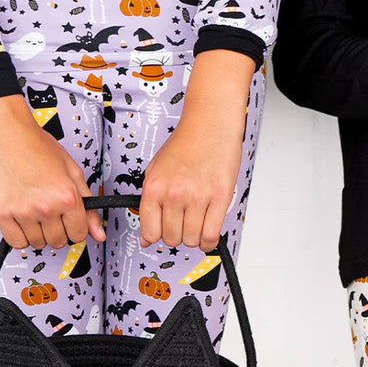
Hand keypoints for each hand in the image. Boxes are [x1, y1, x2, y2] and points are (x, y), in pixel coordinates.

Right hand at [0, 94, 102, 249]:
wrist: (4, 132)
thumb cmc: (35, 145)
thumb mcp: (71, 170)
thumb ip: (88, 205)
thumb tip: (98, 233)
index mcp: (67, 196)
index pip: (79, 234)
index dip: (75, 227)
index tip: (69, 220)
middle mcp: (46, 206)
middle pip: (58, 241)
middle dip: (57, 230)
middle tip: (50, 211)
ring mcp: (23, 212)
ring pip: (37, 244)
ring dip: (38, 232)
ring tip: (34, 210)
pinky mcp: (2, 213)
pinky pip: (16, 242)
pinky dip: (20, 235)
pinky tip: (21, 218)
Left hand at [139, 49, 252, 250]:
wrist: (210, 124)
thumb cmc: (184, 145)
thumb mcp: (155, 170)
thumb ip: (149, 204)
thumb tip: (147, 237)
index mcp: (154, 187)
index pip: (150, 231)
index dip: (155, 236)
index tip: (161, 232)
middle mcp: (174, 194)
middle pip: (171, 239)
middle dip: (176, 235)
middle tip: (182, 223)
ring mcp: (197, 197)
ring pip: (191, 240)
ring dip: (193, 237)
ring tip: (196, 223)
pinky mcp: (220, 197)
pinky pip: (211, 235)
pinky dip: (209, 242)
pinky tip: (207, 234)